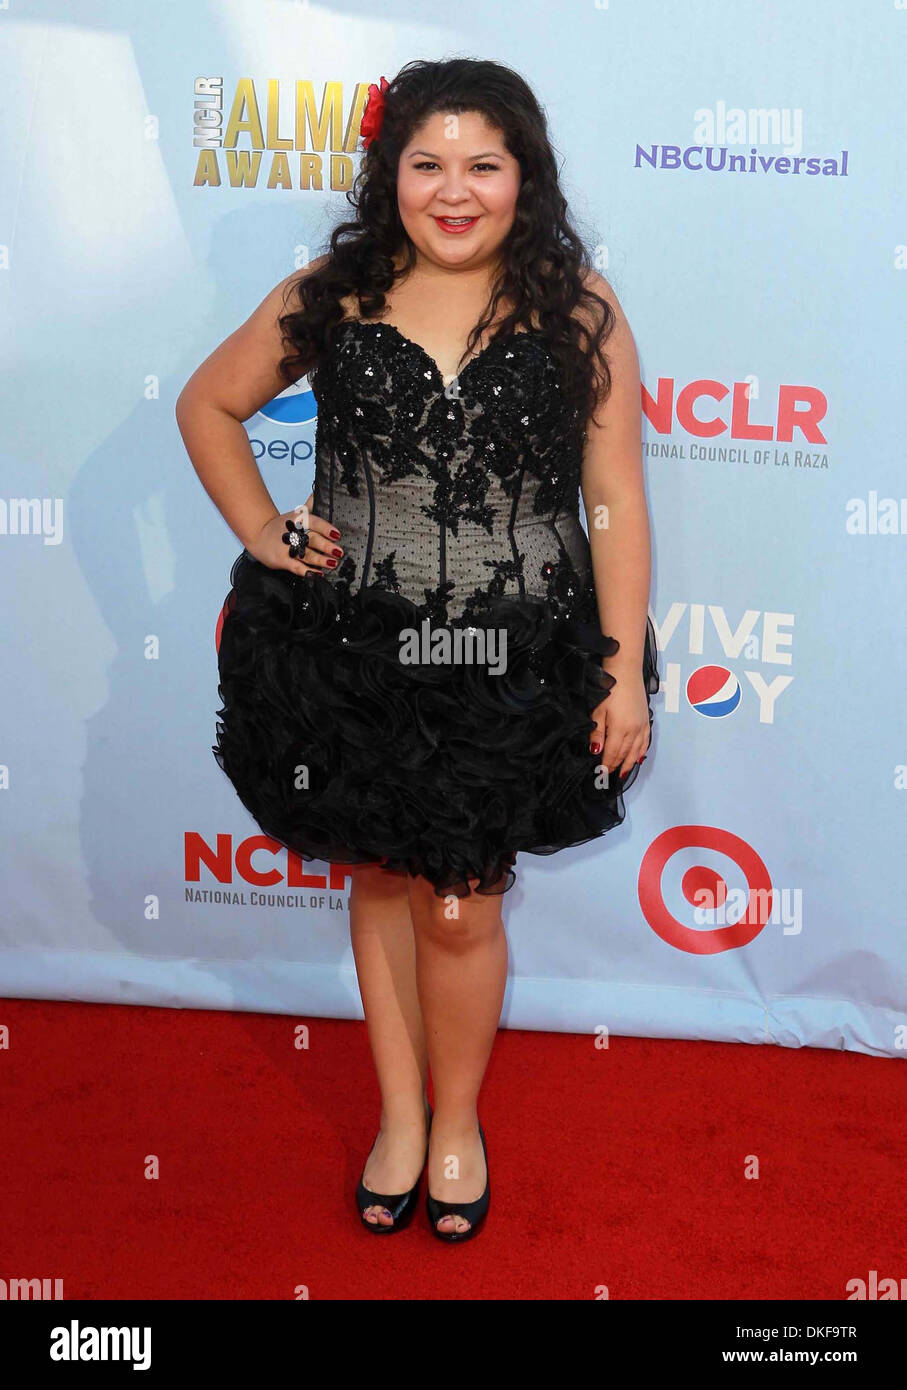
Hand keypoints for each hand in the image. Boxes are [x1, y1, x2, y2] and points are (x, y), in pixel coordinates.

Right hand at [245, 494, 342, 576]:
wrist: (257, 535)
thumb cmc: (280, 526)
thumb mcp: (295, 514)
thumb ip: (309, 505)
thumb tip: (319, 491)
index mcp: (298, 521)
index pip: (313, 522)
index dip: (325, 528)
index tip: (337, 534)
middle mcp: (294, 534)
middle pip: (312, 539)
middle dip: (326, 546)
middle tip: (339, 552)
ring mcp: (287, 548)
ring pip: (306, 554)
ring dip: (320, 560)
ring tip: (333, 563)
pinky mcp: (282, 560)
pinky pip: (296, 567)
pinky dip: (307, 571)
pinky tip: (317, 574)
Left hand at [589, 665, 650, 780]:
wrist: (626, 671)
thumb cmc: (610, 689)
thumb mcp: (598, 711)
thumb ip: (597, 733)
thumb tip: (595, 751)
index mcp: (621, 729)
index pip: (613, 753)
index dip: (606, 764)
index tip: (601, 772)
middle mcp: (634, 730)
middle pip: (625, 754)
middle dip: (617, 766)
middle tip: (610, 775)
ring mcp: (642, 726)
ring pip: (637, 750)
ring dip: (629, 763)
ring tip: (624, 772)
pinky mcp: (646, 720)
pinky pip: (646, 741)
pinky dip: (642, 752)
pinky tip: (639, 757)